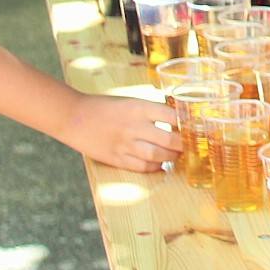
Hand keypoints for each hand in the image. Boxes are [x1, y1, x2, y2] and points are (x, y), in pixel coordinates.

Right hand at [62, 94, 183, 172]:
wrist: (74, 117)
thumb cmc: (105, 107)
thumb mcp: (131, 101)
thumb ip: (151, 112)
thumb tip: (177, 120)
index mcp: (138, 107)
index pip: (171, 116)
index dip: (186, 124)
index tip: (195, 127)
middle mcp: (134, 126)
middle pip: (168, 140)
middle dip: (183, 145)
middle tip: (190, 146)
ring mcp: (125, 144)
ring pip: (157, 156)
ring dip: (171, 158)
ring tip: (176, 155)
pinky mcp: (116, 158)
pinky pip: (142, 167)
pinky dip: (155, 167)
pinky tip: (160, 164)